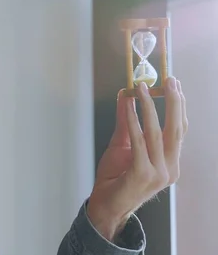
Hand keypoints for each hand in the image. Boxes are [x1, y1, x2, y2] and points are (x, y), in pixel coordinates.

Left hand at [87, 76, 187, 241]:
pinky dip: (134, 121)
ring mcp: (158, 173)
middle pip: (175, 129)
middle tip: (169, 80)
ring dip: (150, 107)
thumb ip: (125, 120)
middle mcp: (170, 168)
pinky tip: (130, 105)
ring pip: (157, 133)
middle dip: (173, 102)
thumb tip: (126, 93)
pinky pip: (139, 142)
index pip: (179, 130)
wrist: (106, 206)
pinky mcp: (142, 174)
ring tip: (143, 87)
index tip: (174, 84)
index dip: (179, 106)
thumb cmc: (115, 178)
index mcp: (171, 162)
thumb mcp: (122, 144)